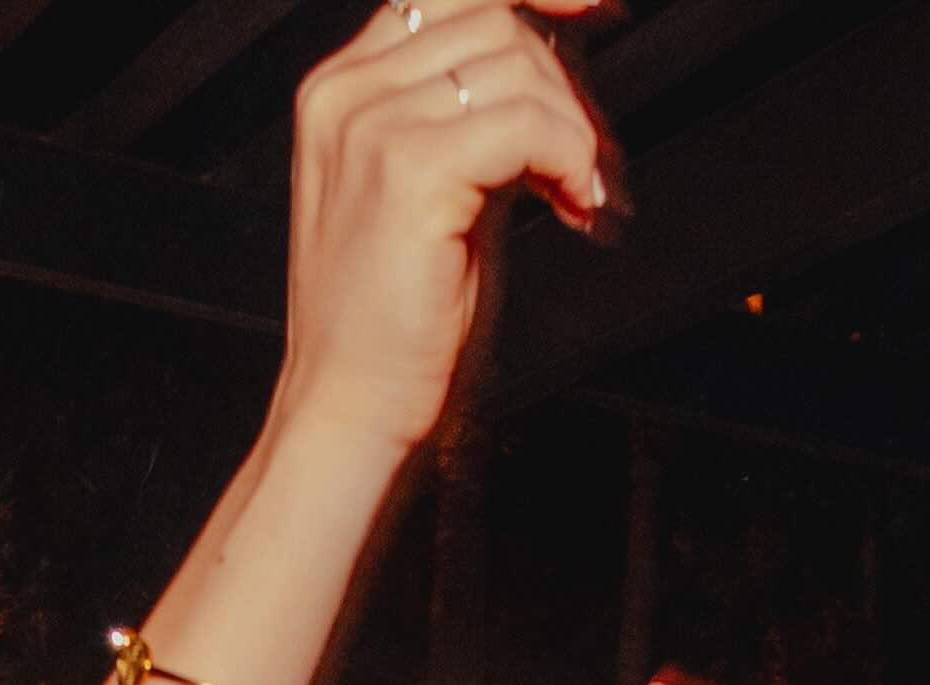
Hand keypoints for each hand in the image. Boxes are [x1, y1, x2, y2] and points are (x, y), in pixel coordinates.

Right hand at [268, 2, 615, 465]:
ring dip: (570, 129)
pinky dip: (568, 157)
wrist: (347, 400)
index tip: (589, 3)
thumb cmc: (390, 312)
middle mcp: (345, 93)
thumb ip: (464, 112)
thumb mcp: (425, 183)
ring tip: (573, 192)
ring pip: (515, 66)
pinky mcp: (408, 171)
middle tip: (576, 165)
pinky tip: (572, 204)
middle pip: (490, 19)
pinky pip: (526, 124)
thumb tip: (547, 61)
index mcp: (340, 87)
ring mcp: (371, 127)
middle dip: (558, 85)